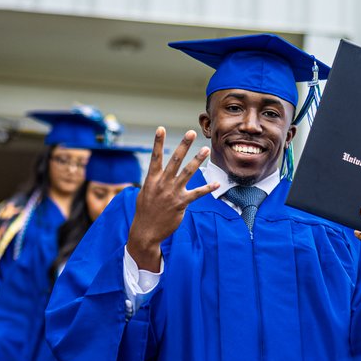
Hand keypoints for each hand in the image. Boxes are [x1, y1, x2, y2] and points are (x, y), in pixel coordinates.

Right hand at [126, 127, 218, 271]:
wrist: (145, 232)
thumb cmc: (144, 212)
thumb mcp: (144, 194)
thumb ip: (152, 183)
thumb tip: (156, 176)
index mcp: (152, 180)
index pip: (155, 158)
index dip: (157, 142)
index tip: (161, 128)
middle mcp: (162, 184)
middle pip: (175, 160)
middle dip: (183, 145)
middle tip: (191, 133)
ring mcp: (172, 193)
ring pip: (187, 173)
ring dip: (197, 160)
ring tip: (205, 149)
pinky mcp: (181, 204)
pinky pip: (197, 194)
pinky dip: (207, 188)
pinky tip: (216, 183)